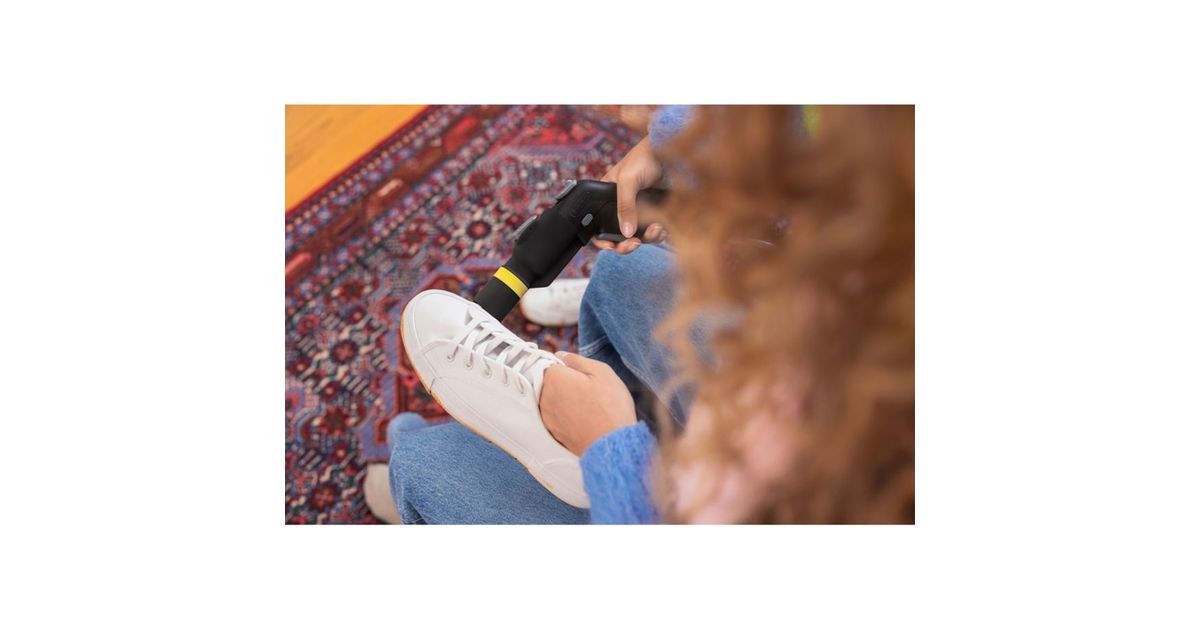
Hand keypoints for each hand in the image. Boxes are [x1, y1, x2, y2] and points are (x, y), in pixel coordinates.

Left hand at [539, 352, 636, 455]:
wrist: (612, 445)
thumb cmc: (610, 405)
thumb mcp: (601, 372)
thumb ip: (576, 360)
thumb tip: (560, 356)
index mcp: (553, 377)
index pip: (550, 363)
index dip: (566, 366)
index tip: (580, 374)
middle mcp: (543, 396)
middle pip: (549, 381)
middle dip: (563, 382)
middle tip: (587, 390)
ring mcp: (546, 416)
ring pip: (551, 399)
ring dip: (563, 399)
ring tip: (586, 405)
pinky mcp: (551, 432)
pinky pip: (555, 416)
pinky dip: (565, 415)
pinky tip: (582, 418)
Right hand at [595, 137, 666, 254]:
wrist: (673, 150)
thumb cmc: (645, 157)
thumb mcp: (628, 180)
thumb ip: (624, 206)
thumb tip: (625, 234)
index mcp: (607, 197)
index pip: (598, 225)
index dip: (602, 240)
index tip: (611, 246)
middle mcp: (623, 206)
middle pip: (619, 236)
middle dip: (626, 244)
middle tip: (634, 245)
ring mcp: (641, 211)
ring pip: (639, 236)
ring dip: (647, 238)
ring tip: (657, 230)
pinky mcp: (658, 213)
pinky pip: (656, 232)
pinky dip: (660, 234)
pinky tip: (665, 228)